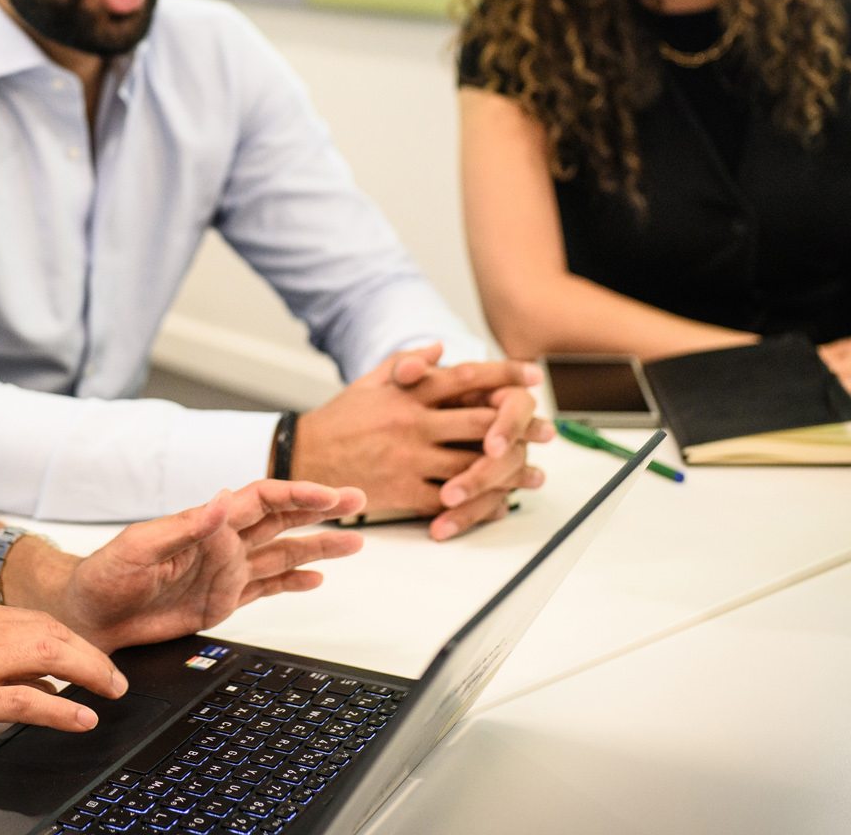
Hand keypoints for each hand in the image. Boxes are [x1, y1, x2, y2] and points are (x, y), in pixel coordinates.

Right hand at [0, 599, 127, 773]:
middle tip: (117, 679)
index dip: (77, 641)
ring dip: (88, 674)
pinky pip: (24, 701)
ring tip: (111, 692)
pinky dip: (61, 709)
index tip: (99, 661)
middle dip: (92, 656)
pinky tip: (80, 718)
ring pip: (45, 656)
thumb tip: (45, 683)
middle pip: (50, 632)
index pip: (38, 620)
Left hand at [39, 480, 365, 653]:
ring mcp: (223, 574)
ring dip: (317, 547)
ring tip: (353, 541)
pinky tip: (316, 579)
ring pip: (282, 555)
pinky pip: (265, 589)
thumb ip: (185, 528)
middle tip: (356, 500)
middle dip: (319, 510)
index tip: (328, 495)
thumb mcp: (139, 547)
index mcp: (204, 523)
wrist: (87, 615)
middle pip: (281, 520)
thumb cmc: (103, 575)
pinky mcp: (220, 602)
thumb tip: (222, 501)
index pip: (261, 501)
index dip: (296, 495)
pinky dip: (292, 584)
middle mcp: (220, 545)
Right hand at [294, 343, 553, 541]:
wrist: (303, 459)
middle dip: (520, 426)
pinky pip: (450, 499)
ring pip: (473, 464)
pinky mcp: (402, 491)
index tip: (530, 375)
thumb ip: (407, 362)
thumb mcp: (370, 382)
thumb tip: (441, 348)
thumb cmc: (340, 420)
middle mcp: (412, 424)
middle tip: (547, 430)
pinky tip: (497, 503)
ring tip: (533, 473)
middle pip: (480, 422)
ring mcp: (409, 459)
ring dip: (508, 470)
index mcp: (407, 393)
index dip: (502, 374)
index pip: (465, 377)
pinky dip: (478, 503)